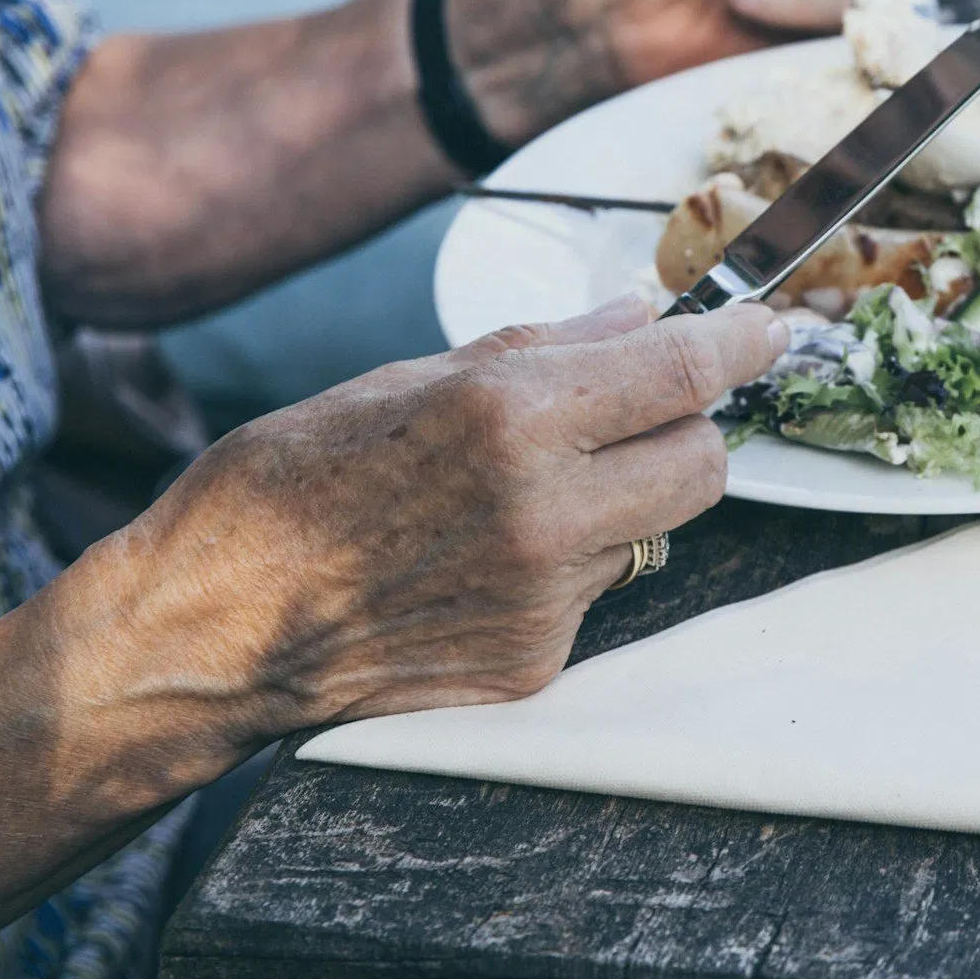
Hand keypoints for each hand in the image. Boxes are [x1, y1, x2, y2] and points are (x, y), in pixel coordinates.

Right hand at [130, 296, 786, 741]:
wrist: (208, 632)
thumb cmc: (284, 486)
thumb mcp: (402, 380)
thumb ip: (539, 351)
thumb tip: (635, 316)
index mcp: (506, 416)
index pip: (679, 371)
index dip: (741, 345)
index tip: (771, 330)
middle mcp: (543, 510)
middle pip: (703, 462)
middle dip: (687, 428)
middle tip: (637, 412)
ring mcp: (544, 597)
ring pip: (655, 530)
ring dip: (621, 500)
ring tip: (517, 493)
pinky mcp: (534, 662)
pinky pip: (596, 593)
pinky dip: (566, 564)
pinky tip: (481, 558)